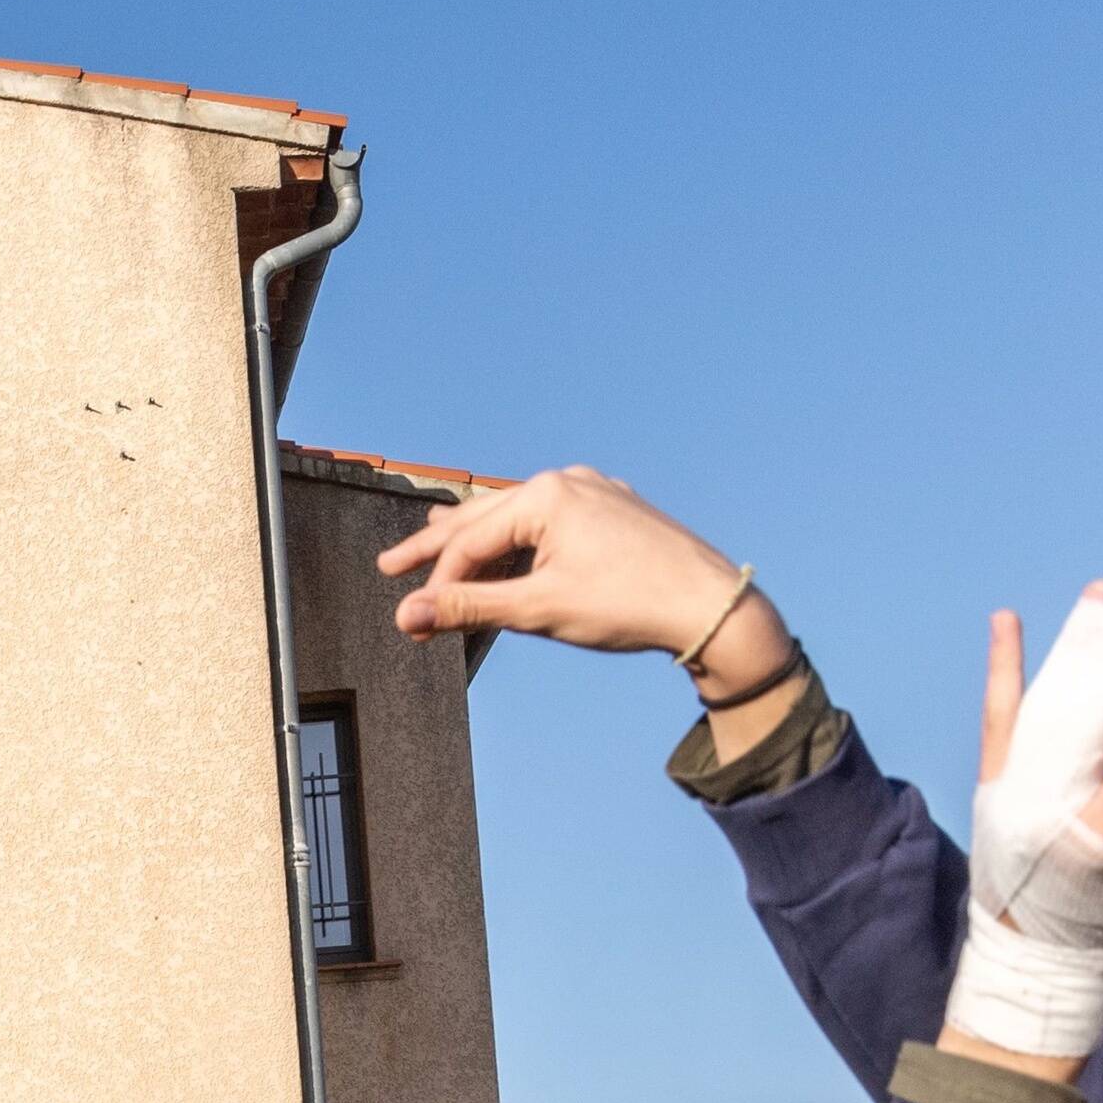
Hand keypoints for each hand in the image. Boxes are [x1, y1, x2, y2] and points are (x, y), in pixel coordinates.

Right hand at [375, 466, 793, 703]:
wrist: (711, 606)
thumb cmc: (629, 604)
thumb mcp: (539, 609)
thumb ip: (469, 608)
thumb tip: (408, 614)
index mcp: (546, 495)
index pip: (471, 542)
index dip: (438, 585)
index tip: (414, 621)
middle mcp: (567, 481)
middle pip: (486, 518)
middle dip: (439, 549)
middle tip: (391, 566)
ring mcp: (594, 491)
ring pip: (519, 518)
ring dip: (480, 543)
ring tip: (438, 548)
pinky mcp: (614, 509)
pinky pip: (552, 521)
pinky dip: (522, 542)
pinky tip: (508, 553)